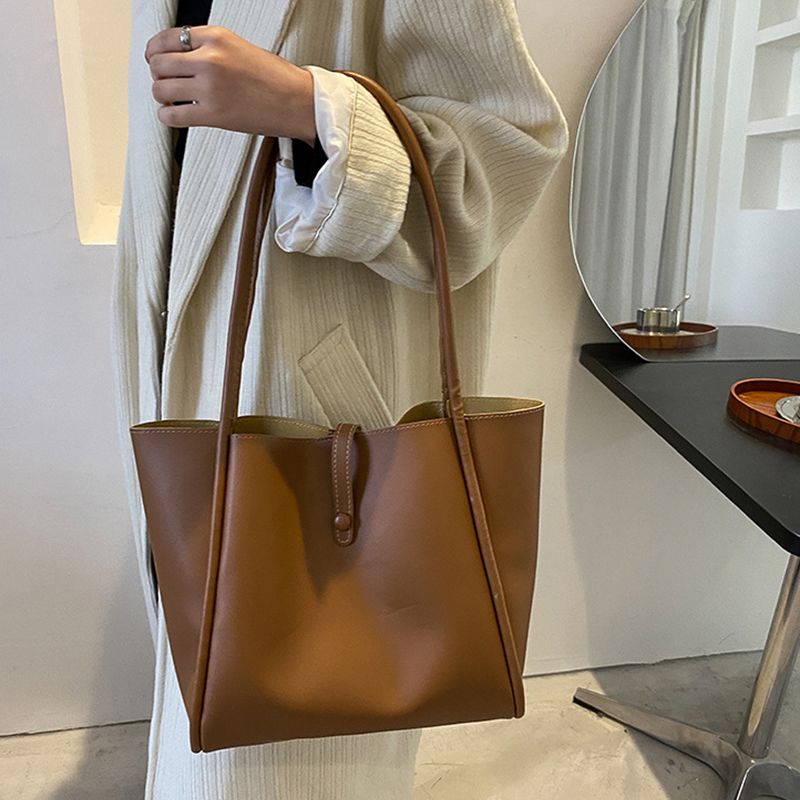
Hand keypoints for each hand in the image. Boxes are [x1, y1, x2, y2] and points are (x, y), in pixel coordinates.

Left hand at [144, 25, 316, 144]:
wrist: (298, 102)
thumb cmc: (276, 79)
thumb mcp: (240, 47)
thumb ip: (210, 48)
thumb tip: (181, 57)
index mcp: (217, 37)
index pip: (168, 37)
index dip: (155, 50)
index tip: (155, 58)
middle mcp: (210, 60)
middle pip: (159, 64)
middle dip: (158, 74)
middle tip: (165, 81)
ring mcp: (210, 88)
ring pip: (161, 89)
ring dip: (162, 95)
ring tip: (172, 99)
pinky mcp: (213, 115)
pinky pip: (172, 115)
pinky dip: (167, 116)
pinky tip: (175, 115)